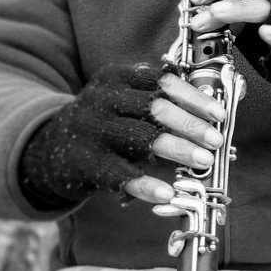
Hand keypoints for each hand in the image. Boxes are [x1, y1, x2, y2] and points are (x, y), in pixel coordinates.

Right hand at [19, 63, 225, 207]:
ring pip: (141, 138)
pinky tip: (168, 193)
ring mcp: (92, 129)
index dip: (193, 96)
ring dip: (178, 149)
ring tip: (204, 160)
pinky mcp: (85, 161)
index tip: (219, 113)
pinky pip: (120, 174)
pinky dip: (146, 184)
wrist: (51, 148)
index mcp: (118, 77)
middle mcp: (103, 98)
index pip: (161, 80)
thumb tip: (213, 116)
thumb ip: (160, 102)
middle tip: (217, 139)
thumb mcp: (125, 101)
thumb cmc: (106, 123)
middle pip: (154, 107)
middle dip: (190, 123)